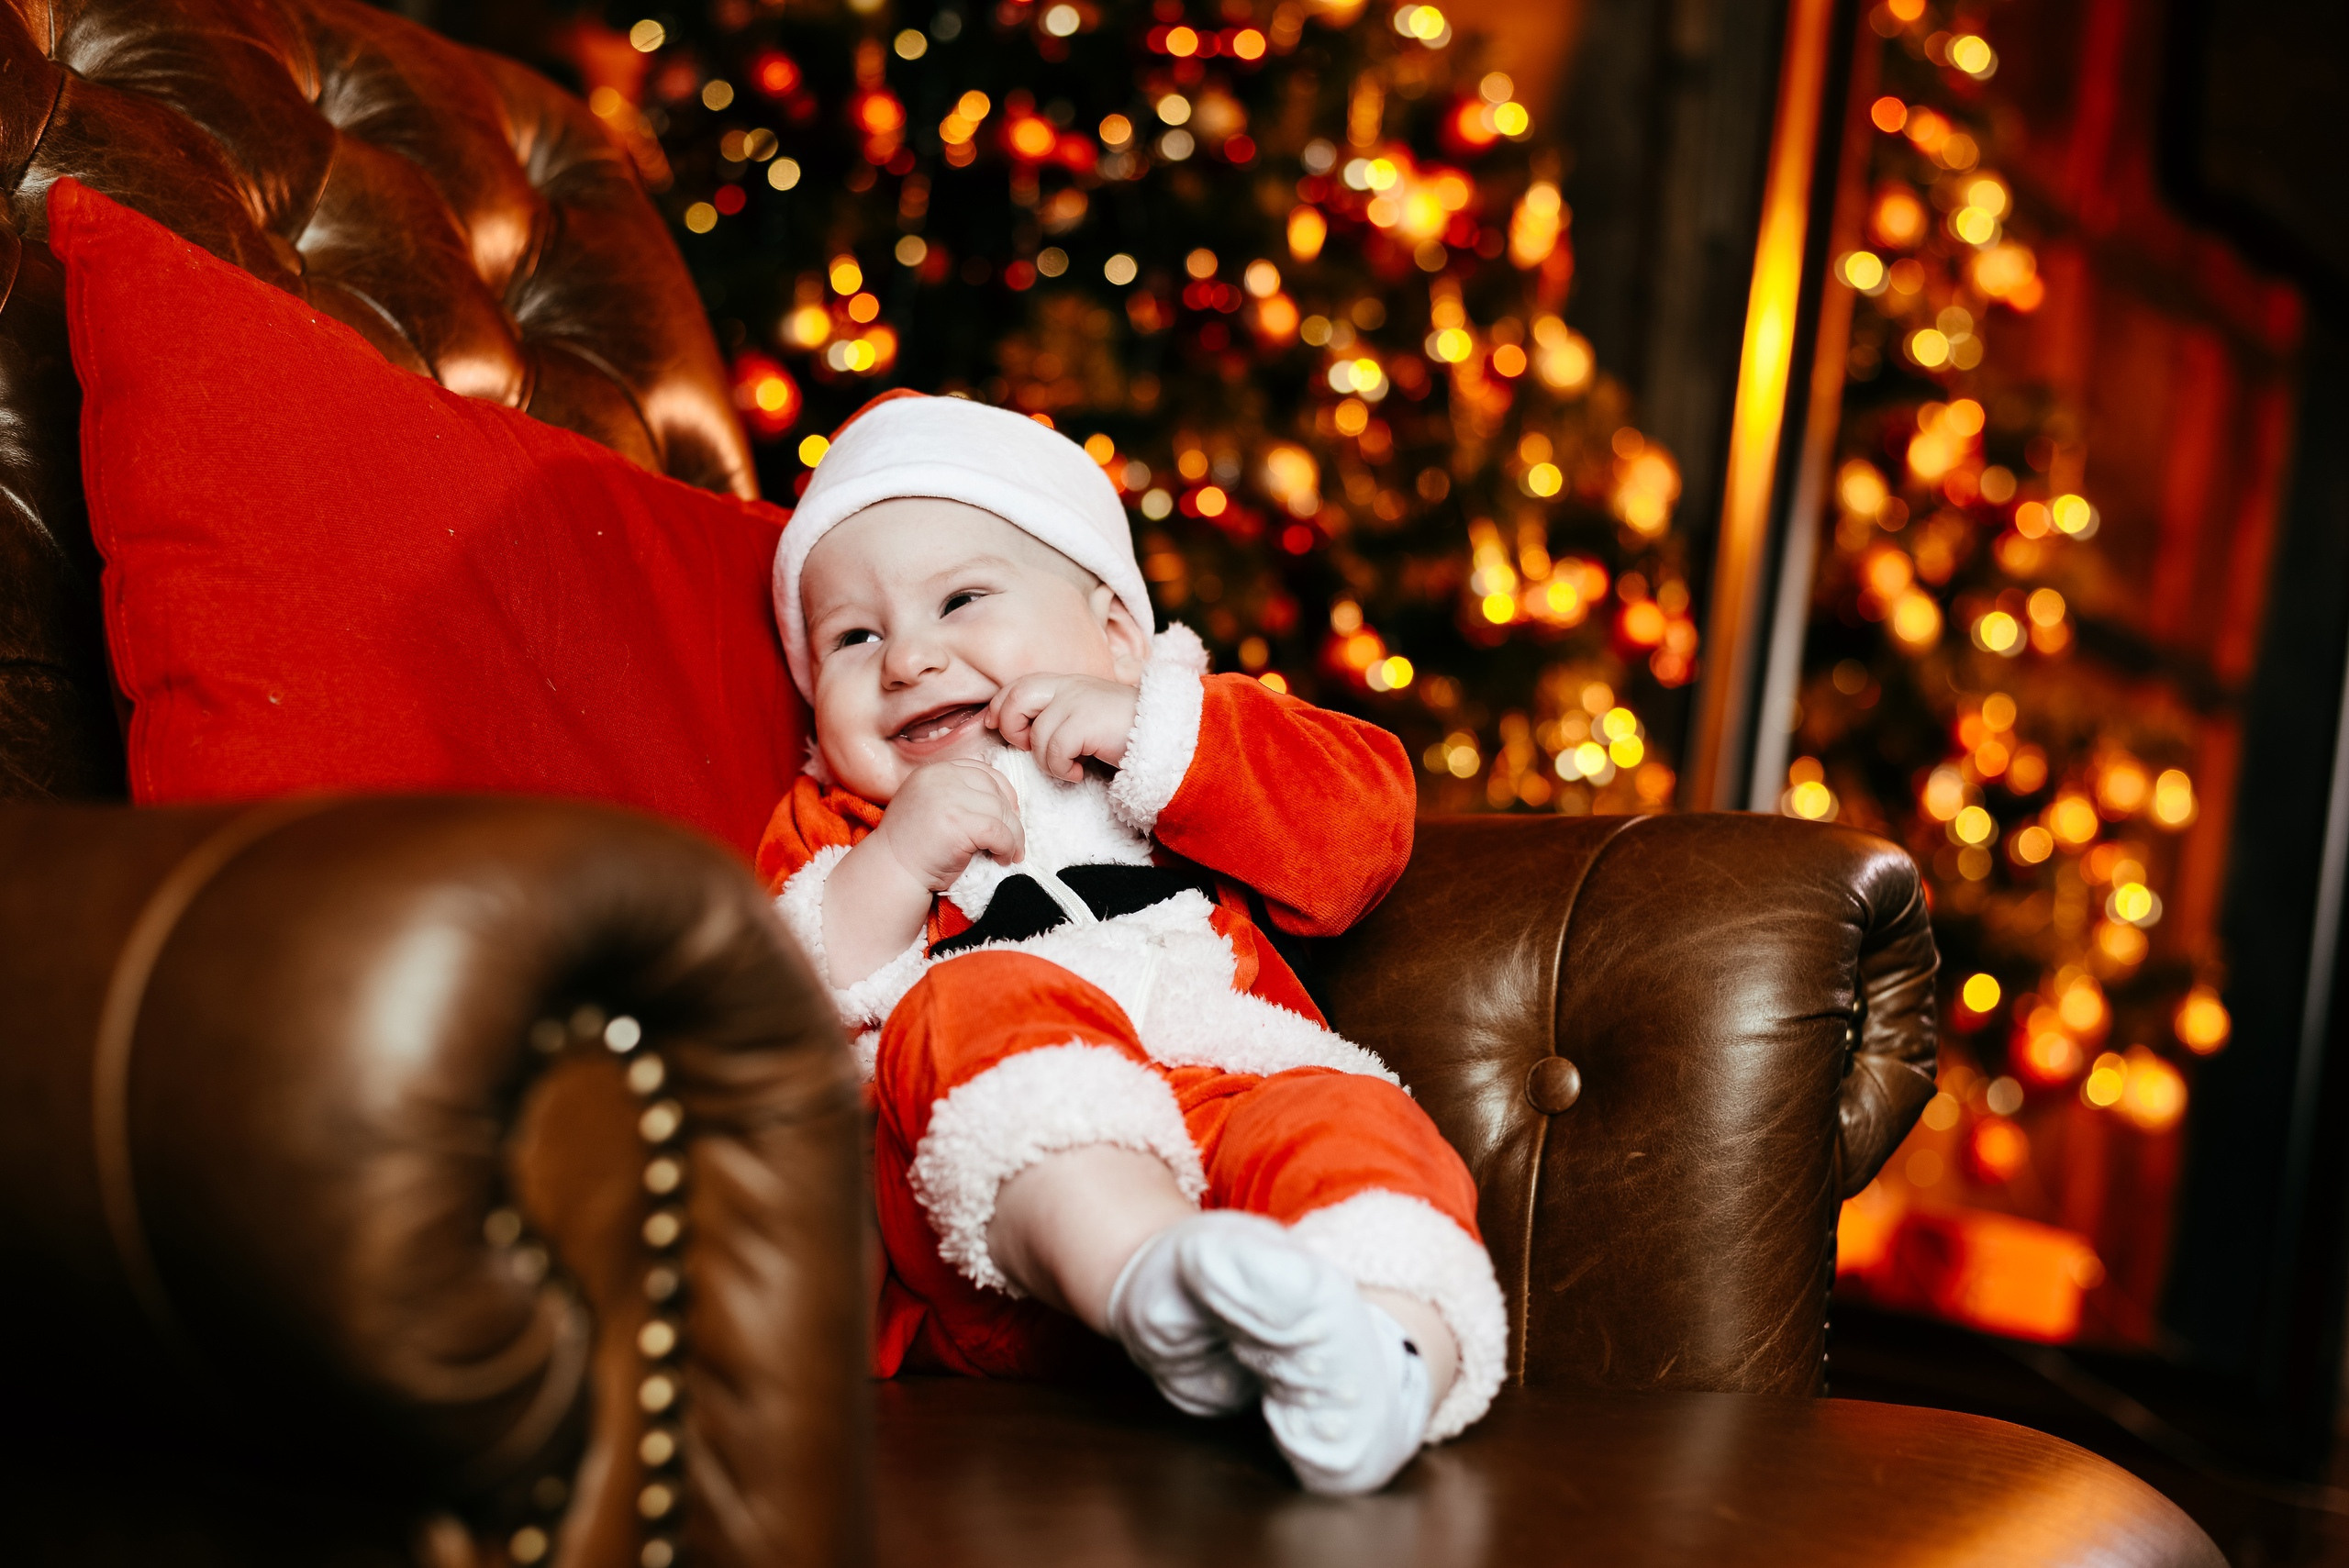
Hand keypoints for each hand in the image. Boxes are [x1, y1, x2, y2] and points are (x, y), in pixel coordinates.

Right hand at [871, 756, 1025, 889]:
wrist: (891, 873)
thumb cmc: (913, 847)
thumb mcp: (930, 806)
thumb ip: (956, 794)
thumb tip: (1004, 800)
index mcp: (934, 771)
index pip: (982, 771)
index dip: (1003, 793)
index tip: (1009, 815)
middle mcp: (940, 778)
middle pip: (995, 791)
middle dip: (1010, 817)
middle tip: (1013, 840)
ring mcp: (948, 799)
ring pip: (1001, 812)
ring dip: (1013, 836)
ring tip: (1009, 853)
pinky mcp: (958, 824)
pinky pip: (999, 832)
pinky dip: (1007, 847)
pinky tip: (1002, 858)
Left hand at [988, 673, 1140, 782]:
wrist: (1166, 734)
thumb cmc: (1126, 731)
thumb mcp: (1087, 715)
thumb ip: (1058, 714)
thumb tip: (1024, 731)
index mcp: (1066, 683)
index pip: (1017, 685)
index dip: (999, 706)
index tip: (996, 727)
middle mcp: (1068, 687)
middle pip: (1015, 698)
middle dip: (1010, 728)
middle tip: (1029, 748)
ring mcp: (1077, 702)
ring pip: (1036, 735)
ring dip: (1045, 761)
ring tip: (1067, 767)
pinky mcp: (1086, 722)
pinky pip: (1054, 752)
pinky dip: (1061, 769)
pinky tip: (1078, 772)